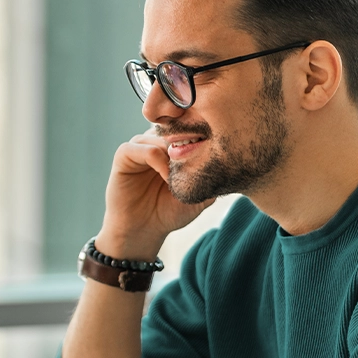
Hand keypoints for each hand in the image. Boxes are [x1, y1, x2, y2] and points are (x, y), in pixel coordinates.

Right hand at [99, 129, 214, 256]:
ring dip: (174, 154)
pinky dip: (158, 161)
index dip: (201, 135)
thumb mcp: (199, 194)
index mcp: (171, 146)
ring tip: (182, 175)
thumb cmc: (169, 212)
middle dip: (189, 142)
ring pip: (161, 136)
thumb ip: (213, 176)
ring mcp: (139, 146)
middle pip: (175, 127)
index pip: (188, 126)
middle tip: (199, 162)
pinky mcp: (124, 155)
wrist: (144, 231)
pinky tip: (167, 178)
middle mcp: (155, 142)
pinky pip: (143, 147)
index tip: (213, 152)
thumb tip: (233, 159)